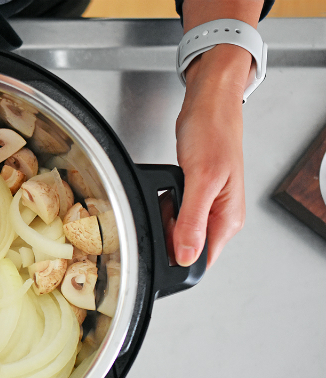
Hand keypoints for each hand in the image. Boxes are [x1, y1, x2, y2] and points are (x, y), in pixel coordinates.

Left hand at [173, 44, 251, 267]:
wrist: (209, 105)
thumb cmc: (213, 132)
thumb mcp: (201, 179)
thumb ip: (192, 221)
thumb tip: (186, 256)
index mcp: (228, 219)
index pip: (202, 260)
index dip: (177, 259)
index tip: (162, 241)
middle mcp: (220, 216)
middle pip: (187, 247)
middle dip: (167, 235)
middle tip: (165, 207)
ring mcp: (207, 206)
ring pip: (178, 230)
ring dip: (164, 218)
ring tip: (166, 194)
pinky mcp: (195, 194)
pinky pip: (174, 211)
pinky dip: (164, 205)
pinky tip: (165, 190)